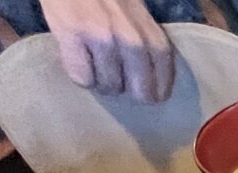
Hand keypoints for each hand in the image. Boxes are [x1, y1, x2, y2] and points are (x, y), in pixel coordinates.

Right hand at [40, 0, 175, 102]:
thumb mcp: (137, 14)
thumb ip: (146, 40)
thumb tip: (150, 80)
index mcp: (150, 32)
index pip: (164, 78)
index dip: (155, 92)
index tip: (147, 93)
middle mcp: (131, 38)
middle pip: (141, 91)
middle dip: (130, 92)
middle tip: (117, 82)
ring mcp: (102, 38)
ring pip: (109, 86)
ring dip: (101, 82)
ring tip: (95, 66)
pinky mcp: (73, 35)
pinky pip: (82, 78)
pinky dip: (80, 76)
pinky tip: (78, 60)